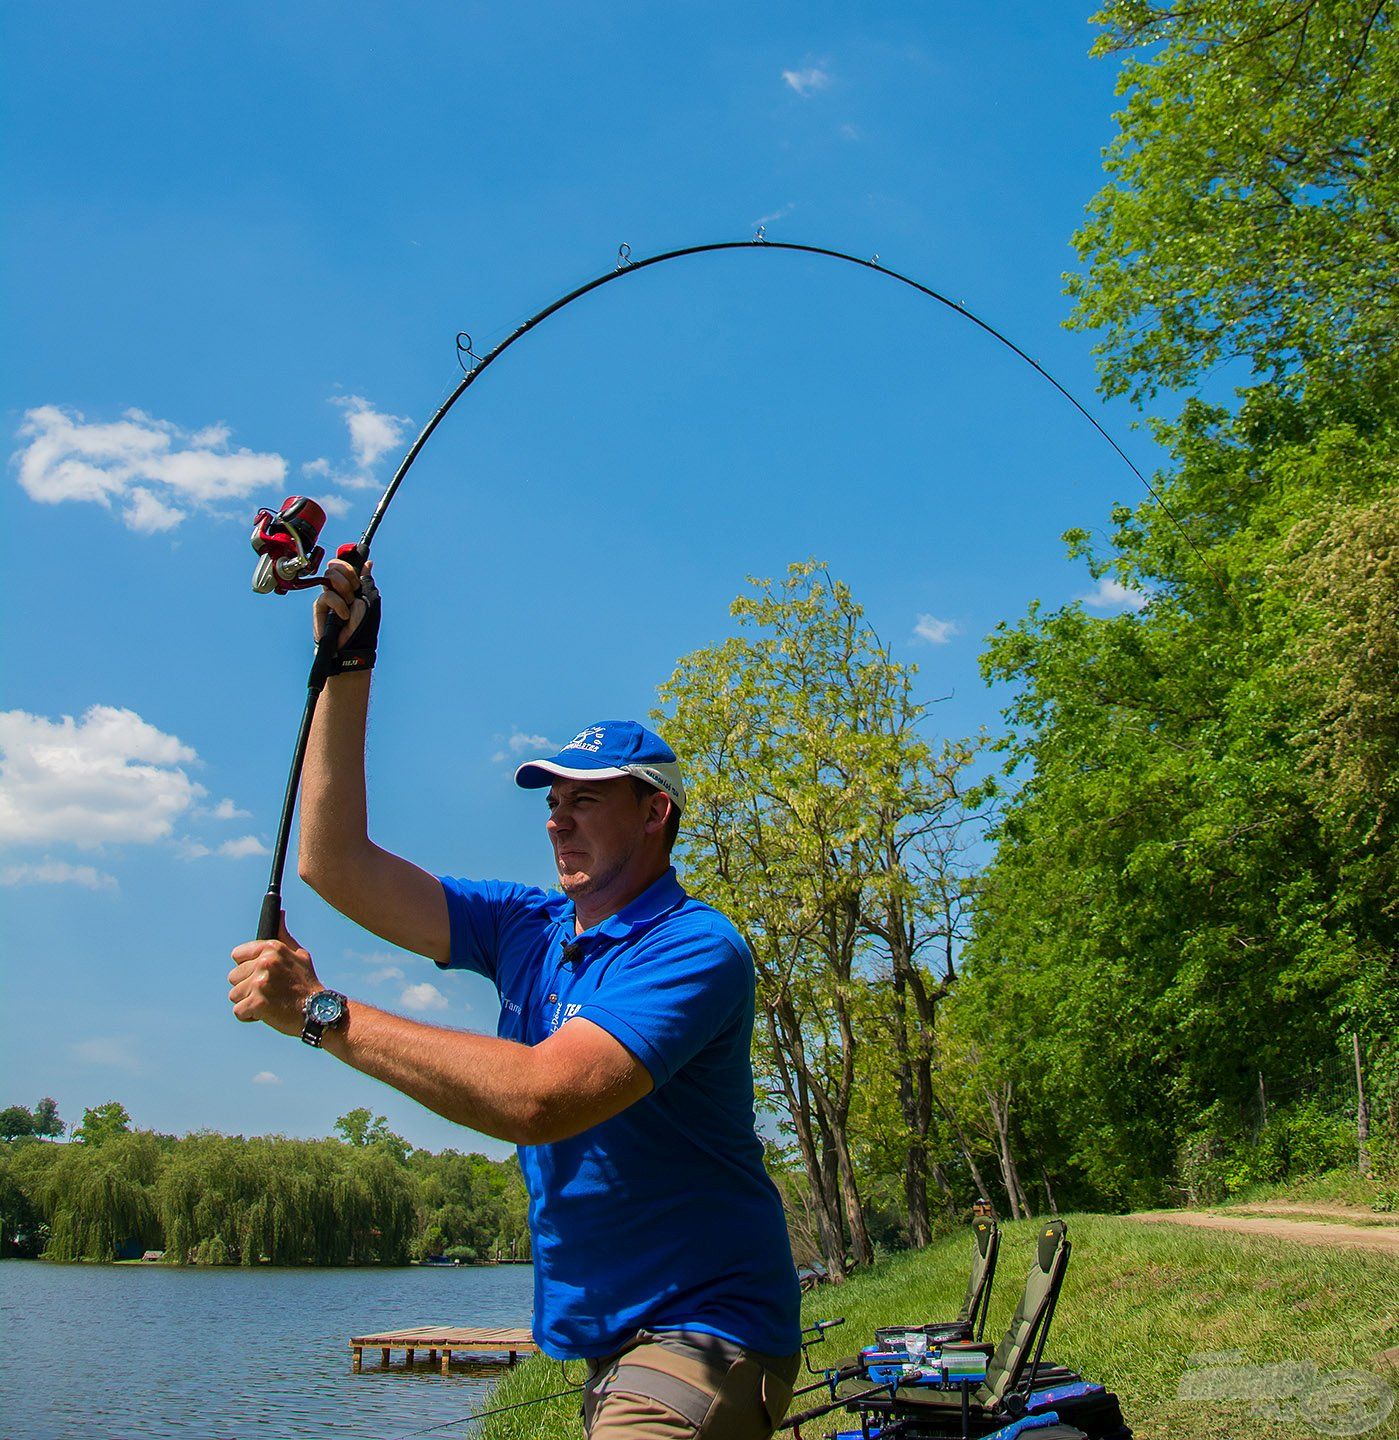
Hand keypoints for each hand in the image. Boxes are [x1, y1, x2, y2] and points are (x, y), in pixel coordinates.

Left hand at [228, 917, 321, 1036]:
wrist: (317, 1010)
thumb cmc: (306, 983)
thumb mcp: (299, 954)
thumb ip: (283, 935)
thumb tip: (279, 913)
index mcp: (272, 948)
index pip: (237, 955)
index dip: (247, 967)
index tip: (258, 974)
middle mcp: (264, 963)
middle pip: (233, 976)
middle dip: (247, 986)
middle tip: (268, 991)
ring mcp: (260, 983)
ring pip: (234, 995)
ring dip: (248, 1002)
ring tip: (268, 1002)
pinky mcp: (257, 1003)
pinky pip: (238, 1012)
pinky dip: (249, 1016)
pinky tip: (265, 1013)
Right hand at [314, 557, 375, 648]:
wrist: (355, 643)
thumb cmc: (365, 624)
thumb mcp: (370, 598)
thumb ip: (366, 579)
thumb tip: (368, 562)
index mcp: (351, 585)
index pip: (344, 565)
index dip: (349, 567)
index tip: (356, 577)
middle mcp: (338, 589)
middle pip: (334, 567)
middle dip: (348, 576)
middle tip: (354, 591)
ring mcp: (328, 596)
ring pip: (329, 576)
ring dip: (344, 589)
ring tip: (349, 604)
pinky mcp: (320, 606)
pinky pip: (327, 595)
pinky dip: (339, 605)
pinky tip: (344, 616)